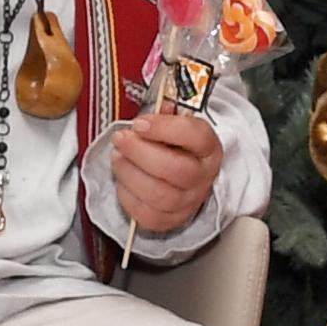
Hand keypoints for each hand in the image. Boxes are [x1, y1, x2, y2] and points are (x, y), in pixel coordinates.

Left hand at [109, 109, 223, 236]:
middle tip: (121, 139)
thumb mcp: (176, 125)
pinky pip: (147, 214)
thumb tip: (156, 105)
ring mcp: (188, 202)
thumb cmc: (178, 148)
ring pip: (159, 194)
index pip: (195, 136)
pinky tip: (123, 179)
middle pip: (175, 169)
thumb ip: (165, 115)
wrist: (187, 179)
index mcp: (208, 148)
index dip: (164, 128)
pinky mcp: (171, 220)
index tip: (140, 123)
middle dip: (140, 152)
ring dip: (130, 173)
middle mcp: (203, 177)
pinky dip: (128, 195)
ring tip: (118, 157)